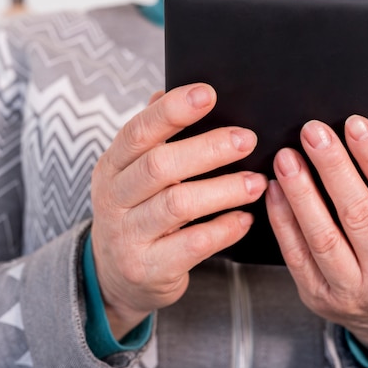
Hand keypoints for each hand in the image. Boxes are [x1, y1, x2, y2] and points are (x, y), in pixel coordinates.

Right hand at [91, 83, 266, 339]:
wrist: (116, 276)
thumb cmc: (136, 214)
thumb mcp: (132, 176)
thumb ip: (151, 138)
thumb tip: (166, 91)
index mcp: (111, 167)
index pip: (138, 132)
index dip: (172, 111)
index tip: (208, 93)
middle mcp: (113, 199)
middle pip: (159, 166)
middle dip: (207, 149)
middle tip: (247, 139)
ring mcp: (128, 236)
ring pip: (178, 204)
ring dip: (223, 190)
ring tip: (256, 182)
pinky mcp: (148, 268)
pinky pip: (192, 245)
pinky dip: (224, 229)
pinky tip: (245, 219)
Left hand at [265, 115, 367, 360]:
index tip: (354, 124)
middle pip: (357, 213)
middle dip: (332, 167)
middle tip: (311, 131)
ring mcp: (349, 289)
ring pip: (321, 236)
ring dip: (300, 192)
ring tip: (286, 158)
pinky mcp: (316, 295)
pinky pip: (295, 254)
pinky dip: (282, 220)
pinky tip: (274, 190)